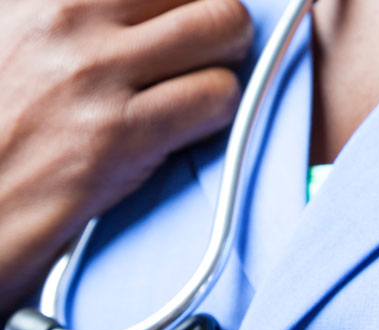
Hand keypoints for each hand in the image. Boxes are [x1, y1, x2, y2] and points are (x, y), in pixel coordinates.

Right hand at [0, 0, 251, 310]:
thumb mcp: (15, 37)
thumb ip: (81, 20)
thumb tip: (135, 14)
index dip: (184, 4)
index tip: (182, 21)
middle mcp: (68, 18)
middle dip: (220, 24)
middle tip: (208, 53)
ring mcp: (94, 74)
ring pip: (224, 29)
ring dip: (226, 64)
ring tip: (201, 89)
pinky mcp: (117, 136)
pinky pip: (216, 96)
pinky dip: (219, 110)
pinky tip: (189, 126)